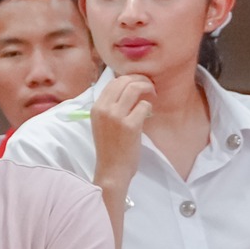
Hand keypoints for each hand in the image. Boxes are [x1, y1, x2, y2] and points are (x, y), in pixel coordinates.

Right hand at [89, 73, 153, 190]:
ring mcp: (116, 117)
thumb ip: (110, 106)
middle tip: (150, 87)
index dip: (129, 78)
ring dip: (147, 88)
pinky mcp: (130, 125)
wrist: (112, 170)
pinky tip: (149, 115)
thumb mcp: (102, 123)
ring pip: (135, 88)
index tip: (139, 84)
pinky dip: (149, 108)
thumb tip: (128, 88)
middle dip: (141, 80)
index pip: (113, 82)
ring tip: (153, 96)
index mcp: (96, 108)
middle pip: (125, 81)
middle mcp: (104, 109)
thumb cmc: (110, 148)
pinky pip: (144, 105)